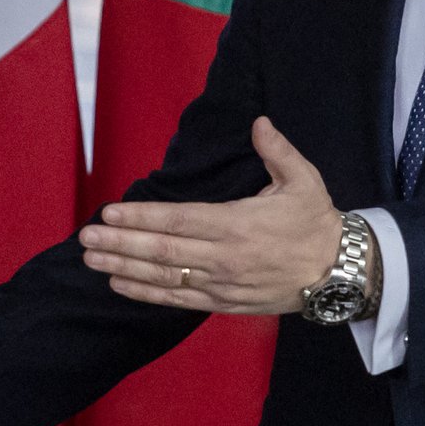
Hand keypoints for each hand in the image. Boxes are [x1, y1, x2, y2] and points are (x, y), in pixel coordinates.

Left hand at [78, 116, 343, 314]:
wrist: (339, 272)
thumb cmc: (316, 222)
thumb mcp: (303, 180)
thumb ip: (277, 150)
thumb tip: (258, 123)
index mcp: (237, 224)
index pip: (177, 220)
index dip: (141, 218)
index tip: (109, 214)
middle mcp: (224, 257)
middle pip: (161, 251)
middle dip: (119, 244)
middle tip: (85, 239)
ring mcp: (222, 284)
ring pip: (164, 277)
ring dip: (124, 269)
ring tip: (91, 261)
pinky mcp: (224, 303)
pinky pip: (178, 300)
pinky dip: (146, 293)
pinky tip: (119, 285)